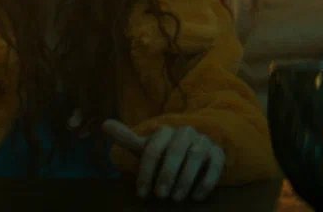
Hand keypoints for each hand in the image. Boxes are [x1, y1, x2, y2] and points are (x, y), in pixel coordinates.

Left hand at [103, 119, 224, 202]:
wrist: (192, 154)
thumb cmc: (164, 155)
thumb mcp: (146, 149)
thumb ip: (127, 138)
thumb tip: (104, 124)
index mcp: (166, 131)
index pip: (153, 149)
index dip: (146, 172)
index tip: (142, 193)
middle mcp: (186, 132)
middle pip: (176, 150)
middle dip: (167, 174)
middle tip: (161, 195)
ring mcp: (204, 141)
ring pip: (196, 156)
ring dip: (186, 178)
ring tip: (177, 198)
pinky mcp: (218, 152)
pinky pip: (216, 164)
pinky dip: (207, 181)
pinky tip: (197, 196)